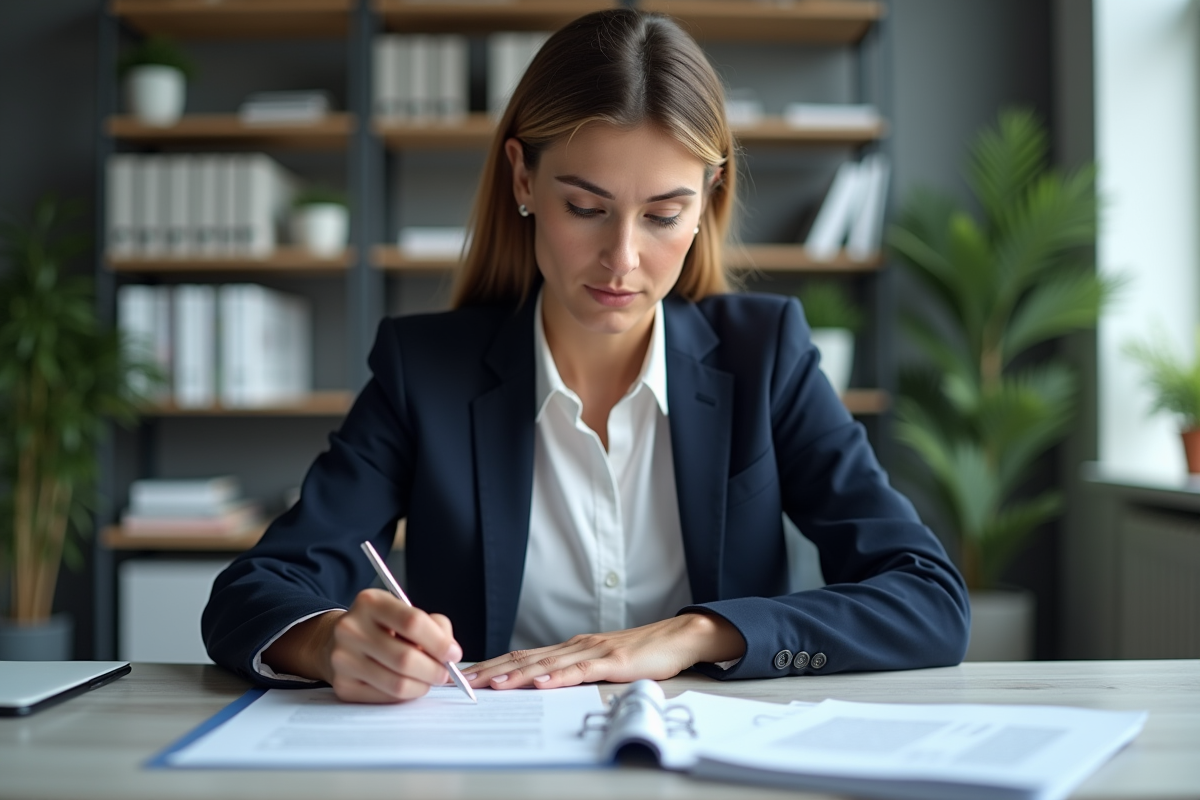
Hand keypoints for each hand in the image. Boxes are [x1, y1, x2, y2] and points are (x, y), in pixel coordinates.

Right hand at [263, 589, 462, 702]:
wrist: (335, 640)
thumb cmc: (380, 627)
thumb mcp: (403, 611)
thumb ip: (433, 625)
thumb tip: (450, 652)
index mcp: (370, 602)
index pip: (413, 622)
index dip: (440, 642)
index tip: (453, 653)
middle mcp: (351, 628)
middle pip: (406, 658)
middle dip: (435, 670)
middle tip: (445, 673)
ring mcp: (343, 659)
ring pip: (398, 684)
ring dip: (423, 685)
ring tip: (428, 679)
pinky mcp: (343, 685)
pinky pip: (386, 698)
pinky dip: (405, 695)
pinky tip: (407, 684)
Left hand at [464, 612, 743, 690]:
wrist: (677, 638)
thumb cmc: (641, 653)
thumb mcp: (600, 663)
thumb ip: (574, 671)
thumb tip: (543, 685)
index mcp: (570, 648)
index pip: (523, 656)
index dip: (494, 665)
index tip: (467, 676)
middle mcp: (576, 646)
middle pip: (527, 658)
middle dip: (493, 670)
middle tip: (464, 681)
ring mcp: (594, 652)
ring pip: (548, 665)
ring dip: (517, 675)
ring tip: (492, 685)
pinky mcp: (613, 661)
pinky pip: (581, 671)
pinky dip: (558, 678)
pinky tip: (541, 684)